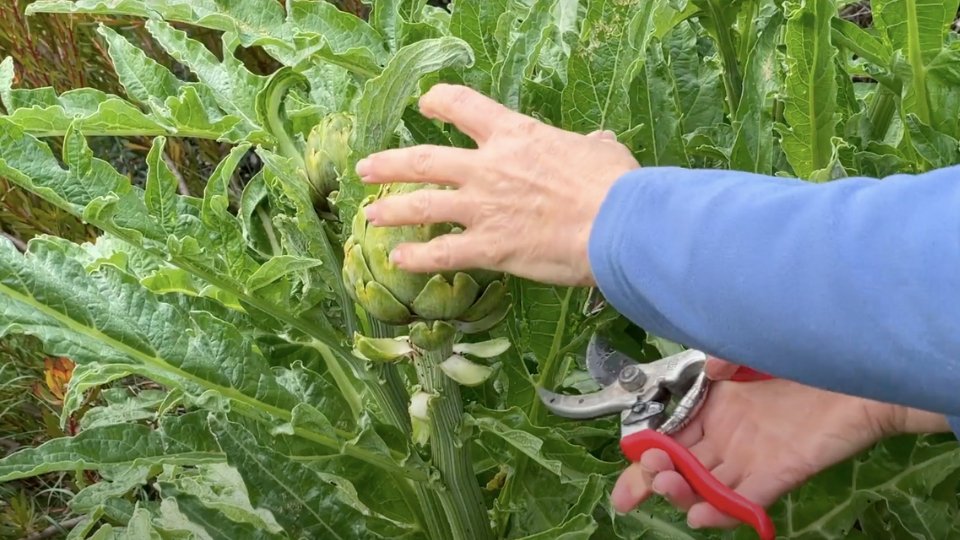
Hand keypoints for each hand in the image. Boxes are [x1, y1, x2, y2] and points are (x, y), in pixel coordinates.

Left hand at [356, 84, 639, 286]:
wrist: (617, 226)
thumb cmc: (614, 186)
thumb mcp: (602, 151)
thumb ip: (590, 145)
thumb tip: (599, 141)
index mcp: (514, 135)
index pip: (462, 105)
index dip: (439, 102)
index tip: (425, 105)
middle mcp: (487, 168)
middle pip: (423, 160)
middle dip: (388, 163)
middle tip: (366, 168)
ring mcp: (482, 209)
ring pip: (421, 206)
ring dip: (391, 210)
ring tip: (369, 215)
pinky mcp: (488, 248)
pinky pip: (441, 254)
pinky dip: (416, 258)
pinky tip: (399, 260)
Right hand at [611, 358, 949, 530]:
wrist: (861, 368)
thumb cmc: (803, 352)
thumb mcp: (749, 345)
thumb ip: (723, 356)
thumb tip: (707, 372)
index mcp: (712, 404)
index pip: (667, 433)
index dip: (643, 452)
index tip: (629, 461)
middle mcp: (727, 434)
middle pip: (679, 465)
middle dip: (653, 477)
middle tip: (647, 477)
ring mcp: (751, 456)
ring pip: (705, 485)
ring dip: (682, 492)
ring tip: (669, 486)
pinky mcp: (780, 472)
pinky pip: (745, 499)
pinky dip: (721, 510)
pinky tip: (700, 516)